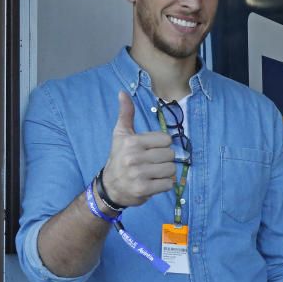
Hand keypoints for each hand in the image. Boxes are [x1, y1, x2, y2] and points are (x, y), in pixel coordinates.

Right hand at [100, 91, 176, 206]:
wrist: (110, 187)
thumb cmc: (119, 157)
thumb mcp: (121, 135)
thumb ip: (126, 114)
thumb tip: (123, 92)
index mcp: (132, 142)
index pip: (166, 140)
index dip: (162, 145)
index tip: (151, 150)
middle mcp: (134, 157)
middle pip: (171, 155)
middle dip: (165, 160)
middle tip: (152, 163)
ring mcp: (139, 174)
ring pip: (171, 170)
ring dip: (166, 173)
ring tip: (153, 173)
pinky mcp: (144, 189)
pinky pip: (169, 184)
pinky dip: (164, 184)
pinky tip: (153, 183)